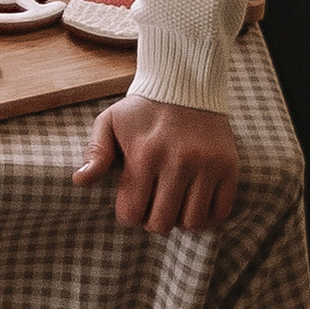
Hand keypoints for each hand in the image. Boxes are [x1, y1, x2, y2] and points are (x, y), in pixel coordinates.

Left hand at [74, 95, 241, 235]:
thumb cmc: (142, 109)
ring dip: (178, 220)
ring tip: (173, 204)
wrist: (186, 85)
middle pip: (161, 223)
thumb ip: (95, 152)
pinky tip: (194, 204)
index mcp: (145, 154)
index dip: (128, 215)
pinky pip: (220, 212)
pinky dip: (206, 217)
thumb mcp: (109, 122)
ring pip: (191, 222)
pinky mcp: (229, 167)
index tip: (131, 204)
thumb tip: (80, 181)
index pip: (131, 213)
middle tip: (152, 206)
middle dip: (151, 221)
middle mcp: (178, 162)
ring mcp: (207, 166)